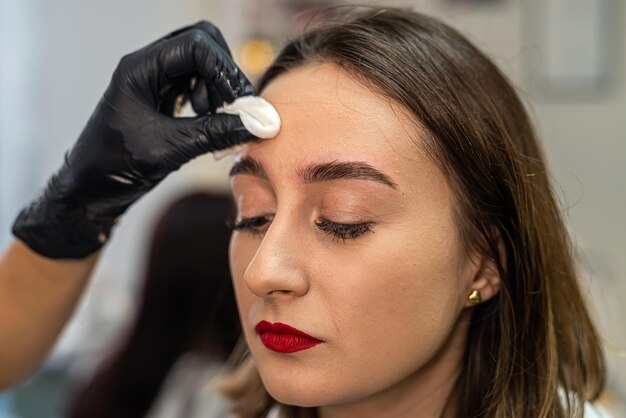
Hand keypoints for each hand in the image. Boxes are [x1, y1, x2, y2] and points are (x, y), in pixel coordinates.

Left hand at [13, 21, 256, 258]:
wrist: (89, 191)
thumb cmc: (115, 167)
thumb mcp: (171, 149)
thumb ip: (215, 133)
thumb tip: (259, 124)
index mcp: (140, 68)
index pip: (196, 45)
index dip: (225, 72)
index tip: (241, 105)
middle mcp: (148, 66)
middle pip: (201, 44)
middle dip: (224, 75)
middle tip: (234, 109)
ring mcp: (155, 80)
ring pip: (202, 64)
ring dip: (218, 89)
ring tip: (218, 120)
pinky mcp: (162, 97)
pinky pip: (196, 84)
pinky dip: (211, 101)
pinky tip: (208, 123)